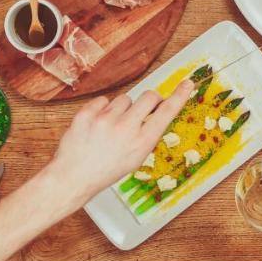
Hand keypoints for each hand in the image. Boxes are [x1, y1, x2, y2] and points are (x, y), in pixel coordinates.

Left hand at [43, 79, 194, 207]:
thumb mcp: (135, 158)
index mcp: (142, 143)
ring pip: (124, 98)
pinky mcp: (87, 114)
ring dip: (121, 109)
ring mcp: (105, 120)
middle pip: (148, 96)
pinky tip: (97, 125)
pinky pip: (103, 100)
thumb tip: (155, 111)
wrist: (73, 176)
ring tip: (110, 127)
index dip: (179, 97)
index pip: (166, 113)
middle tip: (144, 107)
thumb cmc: (106, 169)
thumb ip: (146, 134)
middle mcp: (126, 129)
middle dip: (150, 99)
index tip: (187, 84)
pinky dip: (102, 109)